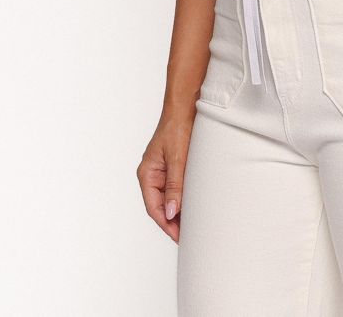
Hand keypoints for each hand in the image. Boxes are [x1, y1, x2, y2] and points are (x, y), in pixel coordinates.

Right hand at [137, 108, 195, 243]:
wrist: (185, 105)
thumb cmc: (177, 127)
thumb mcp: (177, 158)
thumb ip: (174, 185)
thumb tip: (170, 212)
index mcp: (147, 173)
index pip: (153, 208)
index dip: (166, 224)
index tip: (179, 237)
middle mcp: (152, 174)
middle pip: (160, 206)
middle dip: (173, 222)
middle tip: (189, 236)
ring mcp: (163, 170)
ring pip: (169, 198)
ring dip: (179, 211)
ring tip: (193, 225)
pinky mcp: (174, 166)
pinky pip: (176, 187)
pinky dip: (184, 198)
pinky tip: (194, 205)